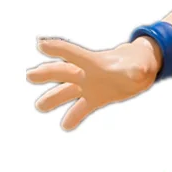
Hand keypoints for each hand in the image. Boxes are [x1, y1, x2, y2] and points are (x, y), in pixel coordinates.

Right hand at [27, 37, 160, 129]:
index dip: (59, 49)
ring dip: (53, 99)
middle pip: (63, 72)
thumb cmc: (138, 61)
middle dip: (47, 74)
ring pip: (66, 92)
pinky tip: (65, 126)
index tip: (40, 44)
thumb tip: (138, 72)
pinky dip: (73, 117)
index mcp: (95, 61)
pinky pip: (81, 109)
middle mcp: (87, 73)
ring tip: (40, 106)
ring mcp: (89, 86)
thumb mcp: (140, 65)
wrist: (140, 69)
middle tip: (30, 76)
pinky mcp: (95, 99)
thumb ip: (137, 69)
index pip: (74, 54)